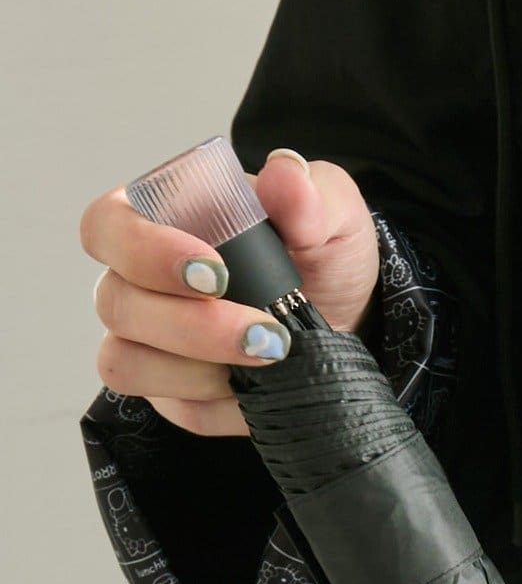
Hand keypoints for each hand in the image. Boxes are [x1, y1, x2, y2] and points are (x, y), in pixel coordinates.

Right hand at [80, 150, 378, 438]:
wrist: (352, 322)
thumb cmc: (324, 257)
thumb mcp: (333, 217)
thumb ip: (310, 195)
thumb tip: (285, 175)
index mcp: (160, 218)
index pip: (108, 227)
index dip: (146, 251)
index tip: (215, 271)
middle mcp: (138, 281)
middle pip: (117, 303)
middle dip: (192, 325)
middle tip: (267, 333)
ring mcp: (149, 341)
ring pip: (128, 362)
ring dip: (199, 369)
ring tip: (270, 360)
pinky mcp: (174, 393)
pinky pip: (174, 408)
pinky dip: (218, 403)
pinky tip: (260, 388)